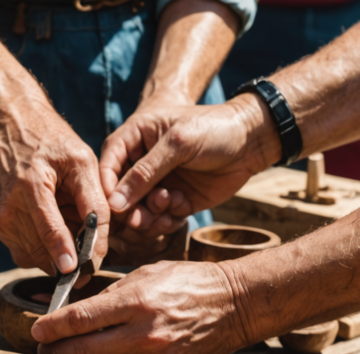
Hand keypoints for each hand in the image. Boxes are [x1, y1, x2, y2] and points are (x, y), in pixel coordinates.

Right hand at [0, 107, 109, 275]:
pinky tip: (55, 225)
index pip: (49, 229)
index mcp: (31, 186)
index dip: (65, 253)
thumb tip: (100, 243)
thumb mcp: (82, 161)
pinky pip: (26, 252)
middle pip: (40, 251)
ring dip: (55, 254)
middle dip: (67, 259)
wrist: (11, 126)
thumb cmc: (51, 140)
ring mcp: (2, 220)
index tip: (78, 272)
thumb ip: (93, 201)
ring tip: (69, 226)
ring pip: (33, 258)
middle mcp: (10, 207)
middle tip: (91, 255)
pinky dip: (44, 248)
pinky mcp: (0, 226)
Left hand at [31, 261, 249, 353]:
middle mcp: (143, 336)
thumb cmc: (186, 283)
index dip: (50, 327)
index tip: (36, 330)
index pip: (79, 319)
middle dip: (52, 353)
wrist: (235, 306)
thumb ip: (103, 294)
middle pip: (80, 352)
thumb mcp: (143, 275)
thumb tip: (61, 305)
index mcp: (136, 303)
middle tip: (39, 349)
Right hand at [98, 95, 278, 221]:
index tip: (113, 206)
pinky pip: (160, 218)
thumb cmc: (213, 128)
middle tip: (143, 216)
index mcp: (133, 139)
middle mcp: (140, 163)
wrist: (253, 140)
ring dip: (150, 215)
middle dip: (130, 208)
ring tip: (168, 205)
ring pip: (138, 211)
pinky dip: (168, 218)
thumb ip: (144, 173)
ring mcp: (157, 183)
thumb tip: (115, 203)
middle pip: (119, 194)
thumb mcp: (177, 144)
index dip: (106, 188)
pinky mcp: (174, 200)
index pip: (107, 166)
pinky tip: (182, 207)